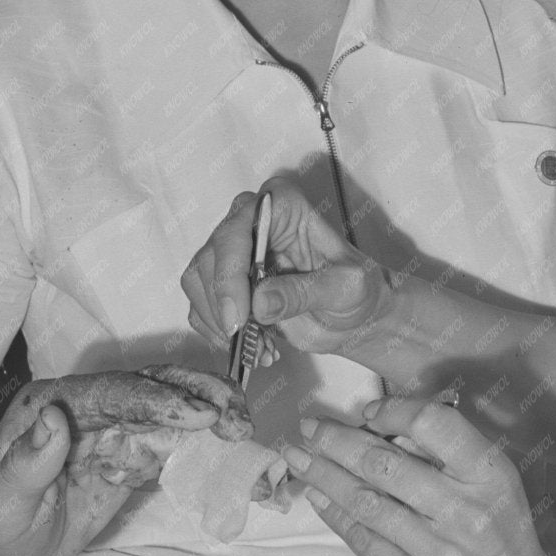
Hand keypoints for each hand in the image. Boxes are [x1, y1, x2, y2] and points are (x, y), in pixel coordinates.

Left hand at [0, 365, 249, 555]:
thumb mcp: (1, 504)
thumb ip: (27, 462)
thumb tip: (52, 418)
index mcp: (52, 406)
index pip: (115, 392)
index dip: (159, 399)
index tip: (199, 414)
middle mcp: (85, 409)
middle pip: (151, 389)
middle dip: (199, 398)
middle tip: (239, 418)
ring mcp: (109, 433)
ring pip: (168, 413)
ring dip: (210, 419)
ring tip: (246, 432)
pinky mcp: (126, 461)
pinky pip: (171, 446)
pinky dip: (203, 451)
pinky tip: (232, 459)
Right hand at [183, 180, 393, 358]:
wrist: (355, 316)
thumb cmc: (358, 289)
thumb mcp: (346, 288)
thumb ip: (306, 291)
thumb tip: (259, 302)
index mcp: (281, 206)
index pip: (239, 228)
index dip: (231, 271)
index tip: (241, 315)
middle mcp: (249, 222)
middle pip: (210, 257)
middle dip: (223, 304)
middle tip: (243, 338)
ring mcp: (233, 254)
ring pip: (198, 282)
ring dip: (221, 323)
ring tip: (259, 349)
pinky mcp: (224, 285)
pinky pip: (201, 307)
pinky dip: (220, 335)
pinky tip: (254, 349)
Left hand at [283, 397, 555, 555]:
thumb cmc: (508, 549)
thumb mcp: (497, 492)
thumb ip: (452, 460)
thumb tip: (382, 426)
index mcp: (490, 476)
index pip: (435, 423)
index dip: (393, 410)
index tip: (365, 410)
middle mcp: (466, 510)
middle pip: (385, 463)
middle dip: (336, 441)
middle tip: (307, 427)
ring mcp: (440, 553)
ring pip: (366, 502)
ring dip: (323, 475)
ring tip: (296, 458)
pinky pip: (365, 543)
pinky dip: (336, 516)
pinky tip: (318, 498)